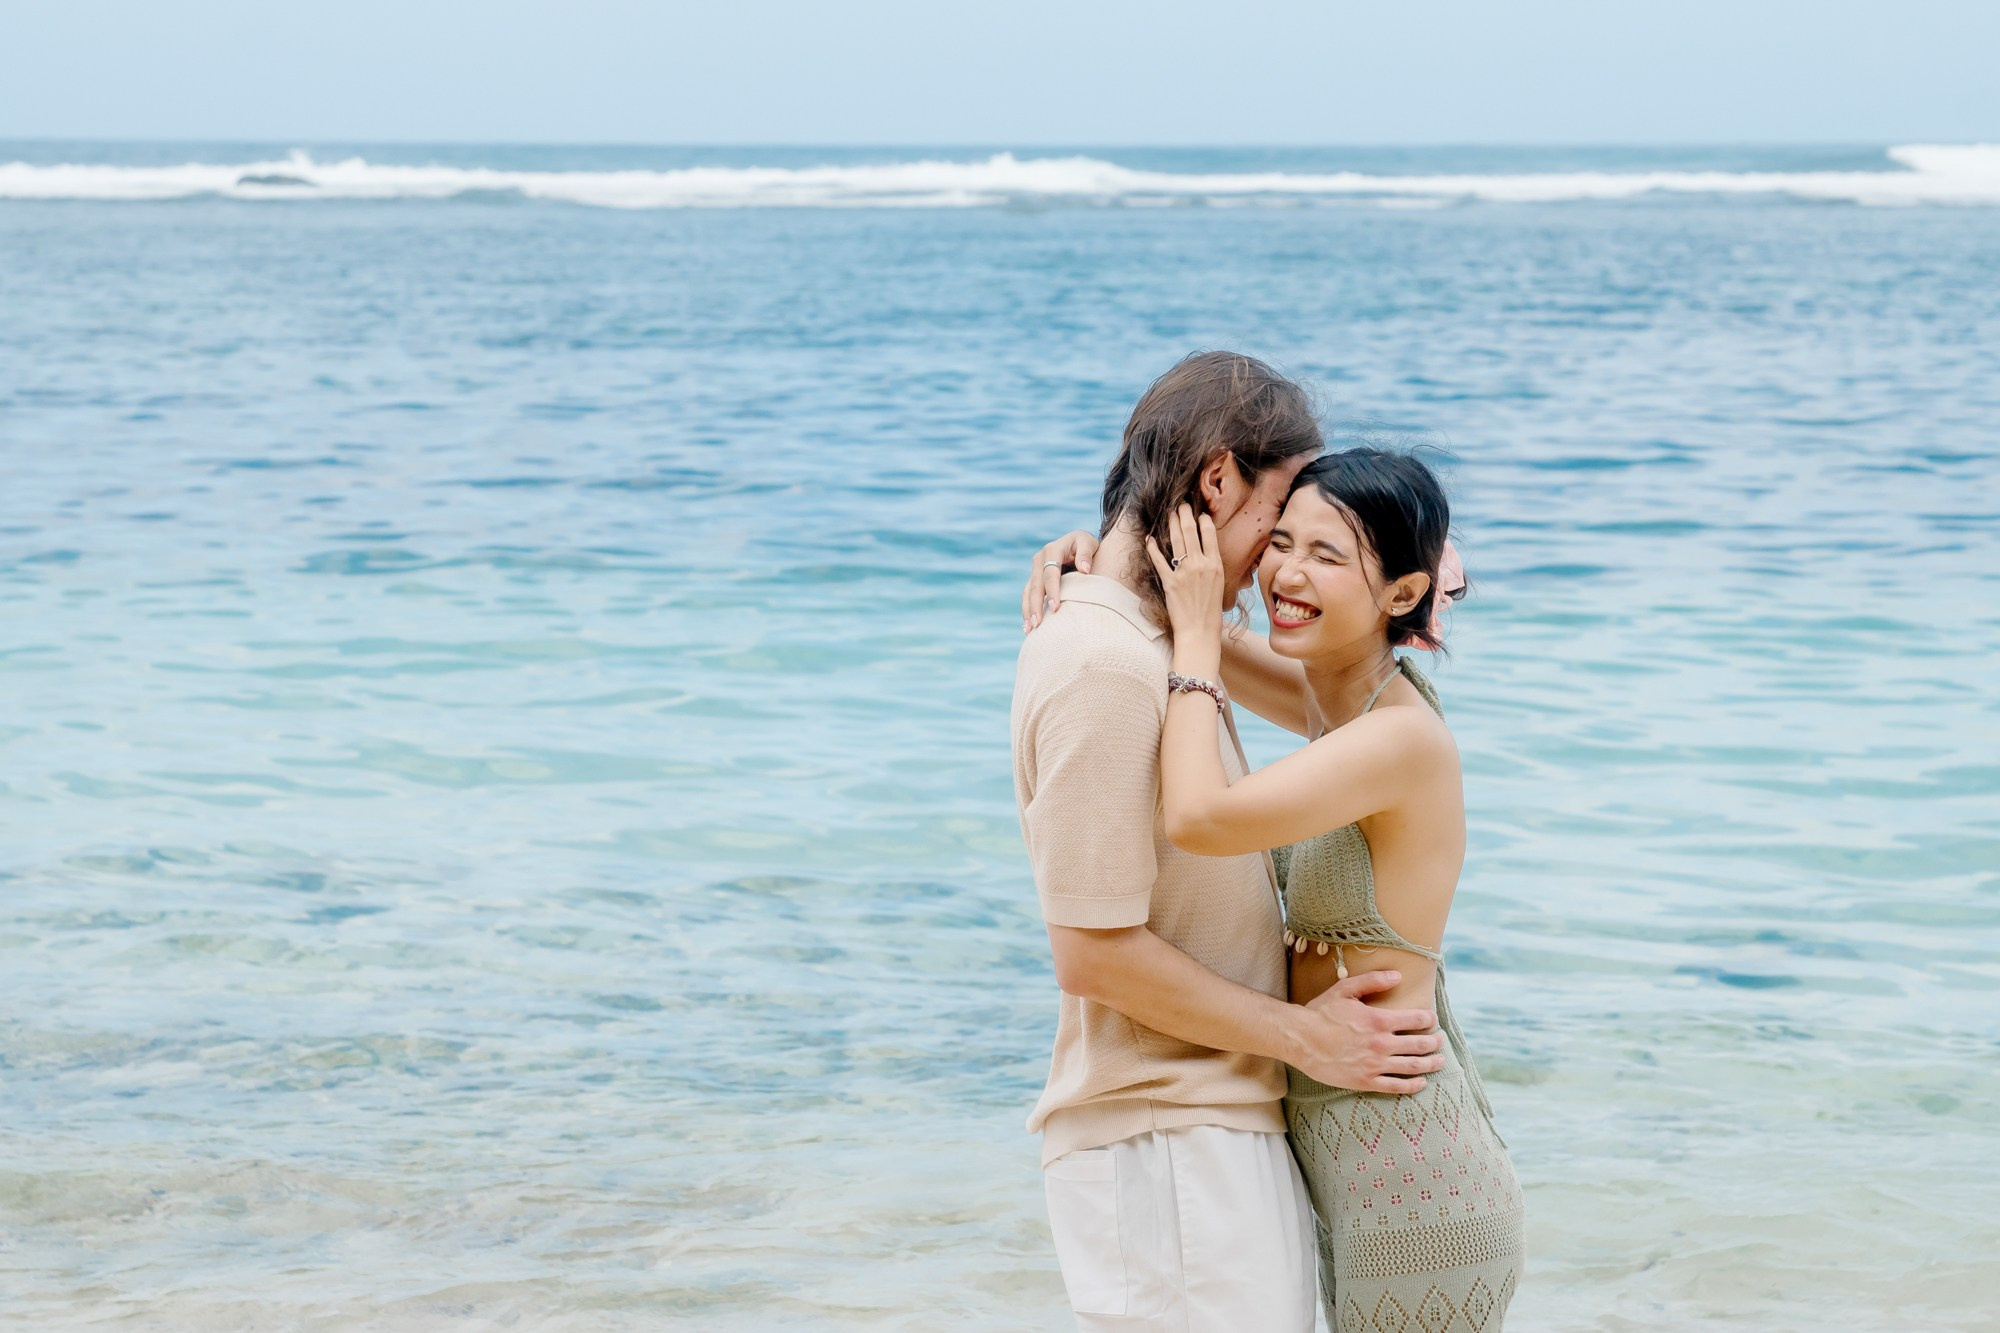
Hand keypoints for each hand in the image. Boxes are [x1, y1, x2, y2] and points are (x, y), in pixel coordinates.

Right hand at [1021, 530, 1099, 631]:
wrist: (1077, 544)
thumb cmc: (1086, 544)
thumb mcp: (1088, 543)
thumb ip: (1086, 553)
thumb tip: (1084, 569)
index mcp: (1052, 550)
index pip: (1050, 573)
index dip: (1052, 590)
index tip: (1056, 608)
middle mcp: (1040, 560)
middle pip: (1035, 585)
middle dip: (1035, 605)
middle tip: (1038, 624)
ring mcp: (1035, 570)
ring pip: (1028, 592)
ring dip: (1027, 611)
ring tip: (1029, 630)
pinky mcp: (1035, 580)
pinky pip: (1028, 596)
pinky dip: (1027, 610)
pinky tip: (1028, 627)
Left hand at [1143, 504, 1224, 669]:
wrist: (1200, 631)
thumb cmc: (1211, 612)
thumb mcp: (1220, 584)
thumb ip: (1213, 567)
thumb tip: (1209, 554)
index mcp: (1216, 565)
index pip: (1209, 534)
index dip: (1203, 520)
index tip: (1198, 513)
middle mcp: (1201, 565)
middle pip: (1191, 531)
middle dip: (1184, 514)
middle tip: (1180, 504)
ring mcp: (1184, 573)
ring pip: (1176, 540)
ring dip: (1171, 524)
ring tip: (1169, 513)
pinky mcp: (1169, 582)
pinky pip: (1159, 560)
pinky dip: (1152, 548)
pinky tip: (1149, 538)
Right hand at [1282, 971, 1444, 1093]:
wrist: (1299, 1039)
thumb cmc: (1321, 1012)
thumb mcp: (1345, 989)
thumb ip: (1373, 980)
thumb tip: (1398, 975)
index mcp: (1378, 1020)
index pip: (1416, 1019)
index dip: (1429, 1019)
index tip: (1432, 1019)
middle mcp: (1381, 1044)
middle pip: (1420, 1044)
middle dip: (1435, 1042)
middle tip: (1441, 1041)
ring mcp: (1375, 1065)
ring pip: (1413, 1066)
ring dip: (1431, 1064)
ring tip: (1439, 1061)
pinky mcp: (1365, 1081)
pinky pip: (1396, 1086)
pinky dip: (1413, 1085)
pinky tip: (1421, 1082)